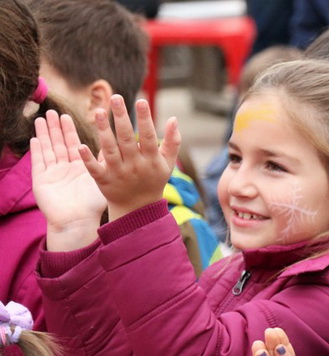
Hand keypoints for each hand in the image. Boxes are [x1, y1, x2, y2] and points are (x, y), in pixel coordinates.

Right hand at [30, 111, 105, 250]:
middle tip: (52, 112)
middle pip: (58, 144)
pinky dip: (37, 151)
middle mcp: (65, 169)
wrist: (78, 222)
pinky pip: (38, 162)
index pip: (73, 144)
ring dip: (44, 134)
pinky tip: (35, 138)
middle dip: (55, 128)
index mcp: (79, 168)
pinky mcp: (41, 181)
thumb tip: (114, 146)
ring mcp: (52, 174)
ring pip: (47, 149)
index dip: (69, 131)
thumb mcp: (99, 180)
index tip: (66, 115)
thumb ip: (102, 163)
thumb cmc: (91, 205)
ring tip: (41, 119)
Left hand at [79, 95, 179, 220]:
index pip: (148, 136)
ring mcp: (118, 173)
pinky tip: (79, 146)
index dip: (145, 119)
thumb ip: (172, 142)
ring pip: (109, 150)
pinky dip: (87, 159)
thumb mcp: (167, 164)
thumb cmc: (153, 181)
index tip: (141, 101)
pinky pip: (95, 169)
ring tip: (99, 111)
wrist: (139, 210)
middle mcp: (135, 165)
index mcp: (151, 160)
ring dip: (103, 131)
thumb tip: (174, 119)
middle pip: (126, 139)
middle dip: (121, 118)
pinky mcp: (104, 181)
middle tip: (115, 97)